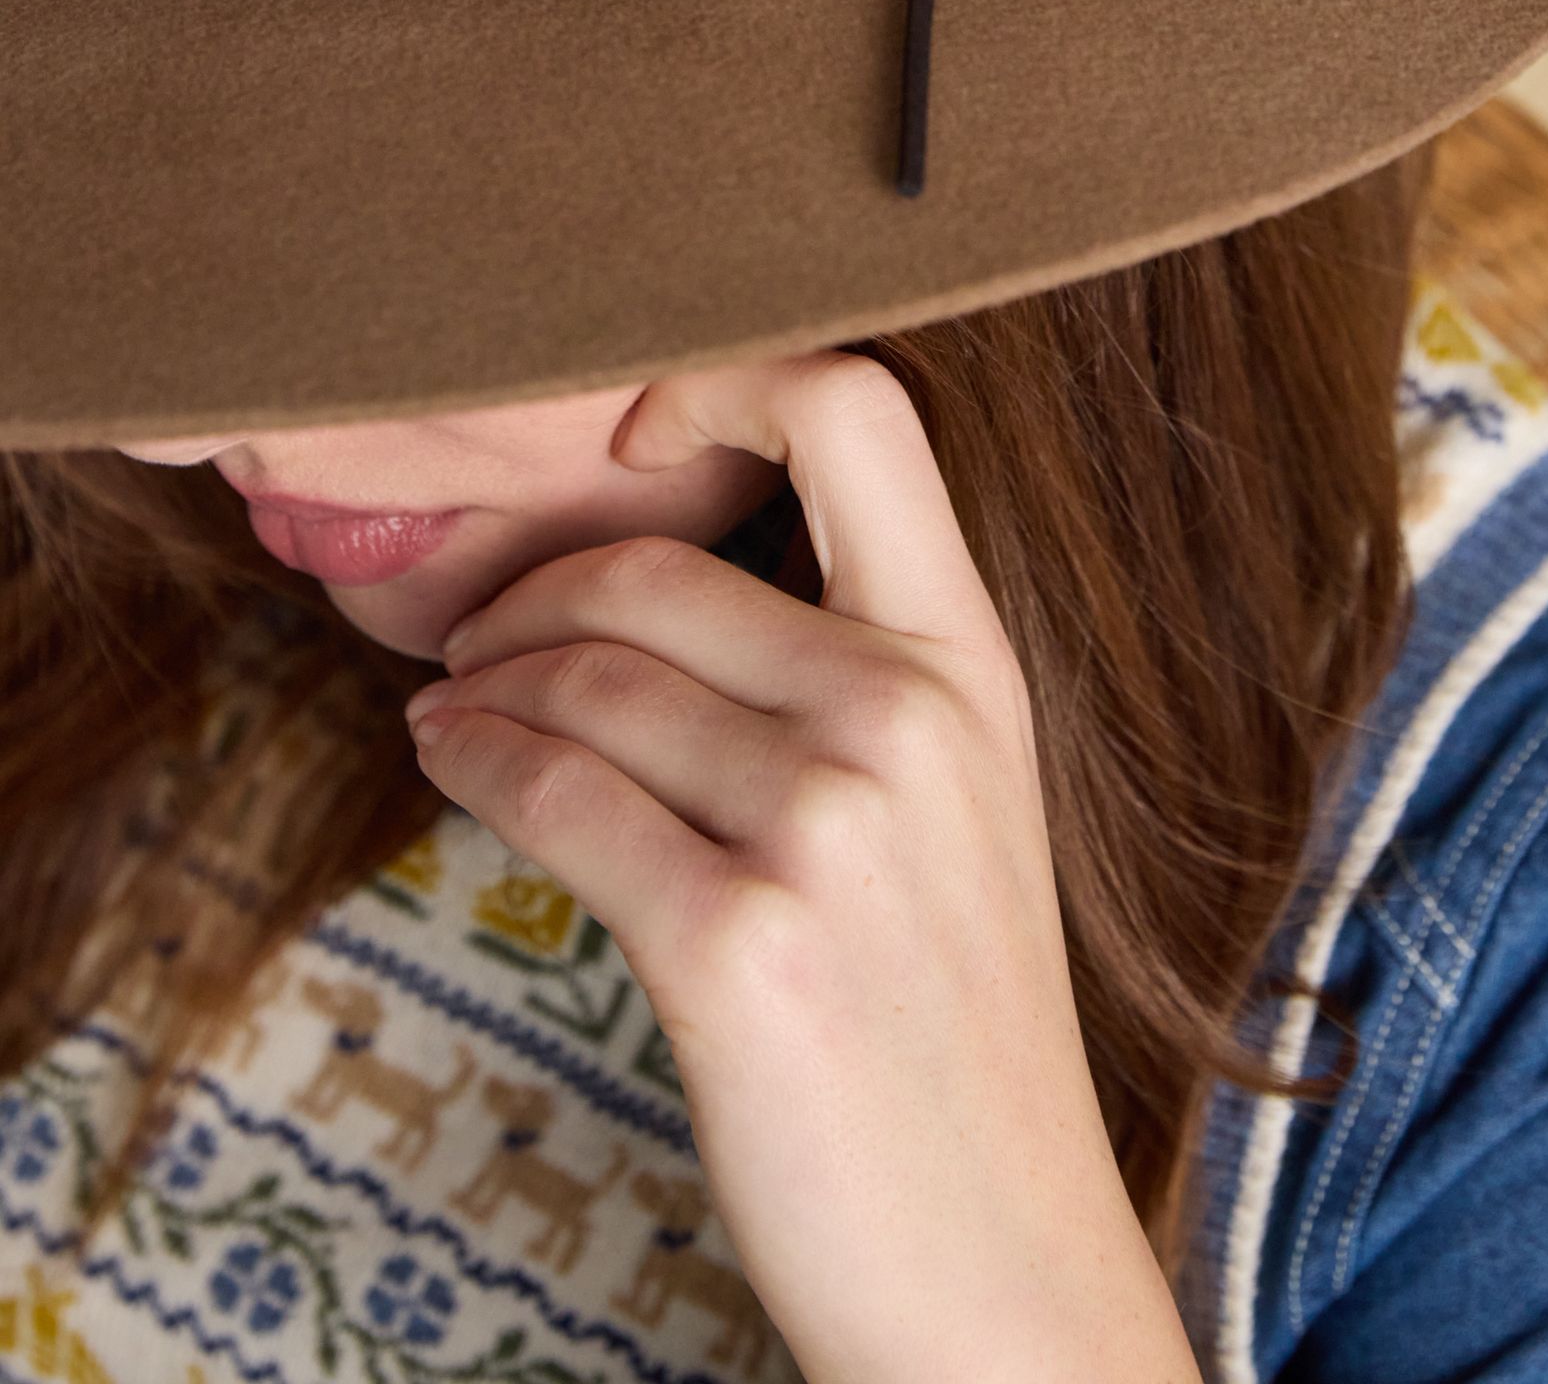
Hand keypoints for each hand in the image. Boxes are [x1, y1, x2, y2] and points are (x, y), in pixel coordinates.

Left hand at [403, 350, 1202, 1383]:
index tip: (639, 440)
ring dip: (481, 683)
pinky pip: (553, 792)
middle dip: (530, 590)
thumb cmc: (952, 1030)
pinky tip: (451, 764)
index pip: (858, 412)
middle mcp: (913, 717)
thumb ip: (852, 671)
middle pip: (654, 564)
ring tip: (448, 711)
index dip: (724, 379)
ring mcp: (832, 827)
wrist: (999, 1269)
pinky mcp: (739, 944)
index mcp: (973, 664)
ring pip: (585, 678)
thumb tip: (644, 582)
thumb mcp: (958, 808)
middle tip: (477, 637)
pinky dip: (473, 763)